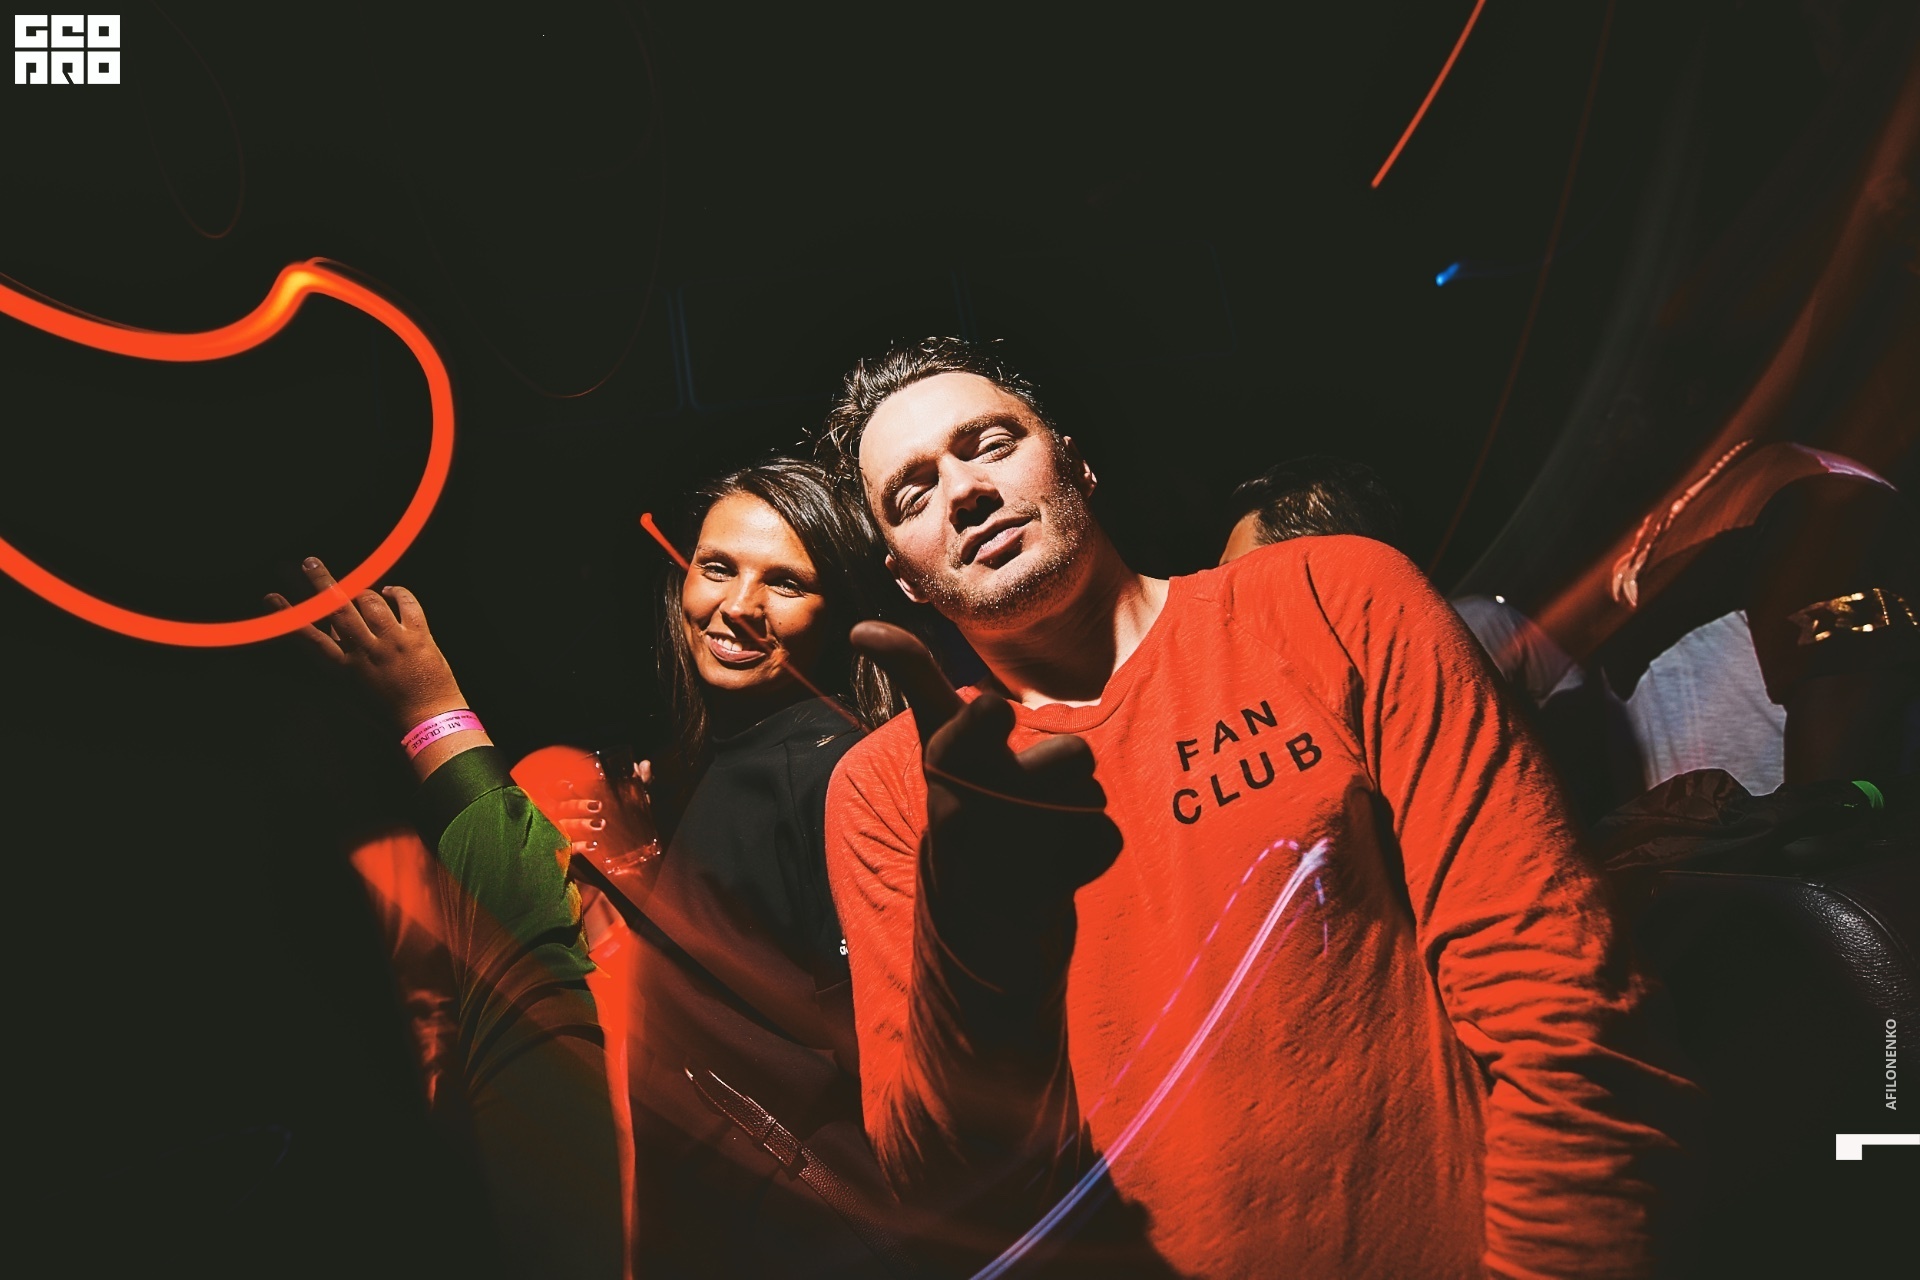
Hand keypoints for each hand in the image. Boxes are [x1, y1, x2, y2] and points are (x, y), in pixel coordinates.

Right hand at [265, 556, 466, 729]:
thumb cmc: (388, 715)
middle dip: (321, 582)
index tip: (271, 598)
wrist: (428, 724)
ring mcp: (394, 642)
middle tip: (309, 562)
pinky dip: (398, 592)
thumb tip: (330, 635)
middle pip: (338, 608)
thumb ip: (339, 664)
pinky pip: (407, 603)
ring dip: (360, 588)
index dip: (288, 615)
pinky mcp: (419, 638)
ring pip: (371, 601)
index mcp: (344, 670)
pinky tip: (391, 590)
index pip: (308, 636)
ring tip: (354, 585)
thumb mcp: (352, 694)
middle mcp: (366, 652)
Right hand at [515, 747, 659, 861]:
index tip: (571, 785)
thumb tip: (645, 764)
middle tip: (598, 806)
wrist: (628, 856)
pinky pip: (569, 850)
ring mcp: (565, 835)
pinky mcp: (569, 853)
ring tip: (601, 824)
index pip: (558, 790)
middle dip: (577, 805)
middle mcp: (565, 815)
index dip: (559, 786)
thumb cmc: (622, 818)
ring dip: (582, 824)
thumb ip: (638, 782)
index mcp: (574, 800)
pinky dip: (580, 846)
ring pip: (565, 827)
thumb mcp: (632, 800)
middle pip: (562, 808)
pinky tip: (593, 844)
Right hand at [849, 622, 1121, 974]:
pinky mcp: (1054, 885)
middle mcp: (980, 804)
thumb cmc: (960, 792)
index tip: (989, 718)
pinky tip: (1054, 861)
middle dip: (1064, 765)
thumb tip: (861, 627)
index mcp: (948, 763)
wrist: (971, 903)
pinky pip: (1107, 839)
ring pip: (1094, 796)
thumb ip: (912, 674)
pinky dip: (1090, 849)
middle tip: (1028, 786)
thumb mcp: (935, 736)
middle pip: (1076, 755)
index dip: (993, 719)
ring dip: (1077, 805)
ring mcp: (1017, 848)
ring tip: (1037, 824)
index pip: (989, 714)